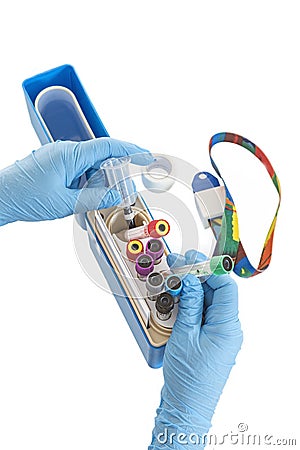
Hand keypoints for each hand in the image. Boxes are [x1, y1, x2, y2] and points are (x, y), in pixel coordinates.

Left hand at [0, 138, 152, 225]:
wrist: (0, 198)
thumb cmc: (24, 198)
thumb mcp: (66, 203)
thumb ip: (95, 198)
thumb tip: (118, 195)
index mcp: (70, 154)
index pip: (108, 146)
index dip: (131, 150)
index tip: (146, 156)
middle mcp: (65, 151)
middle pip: (100, 158)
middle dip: (110, 176)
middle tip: (113, 194)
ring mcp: (58, 157)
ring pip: (89, 166)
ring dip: (93, 183)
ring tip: (82, 200)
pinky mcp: (54, 164)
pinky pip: (77, 170)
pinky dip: (83, 183)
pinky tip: (76, 197)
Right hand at [149, 250, 242, 448]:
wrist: (185, 406)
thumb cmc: (189, 379)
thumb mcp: (185, 336)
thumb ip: (189, 305)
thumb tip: (191, 280)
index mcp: (228, 327)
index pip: (226, 287)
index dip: (209, 270)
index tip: (192, 261)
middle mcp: (226, 328)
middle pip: (215, 292)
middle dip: (196, 277)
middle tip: (177, 265)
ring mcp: (217, 334)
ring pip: (206, 302)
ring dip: (189, 290)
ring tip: (172, 281)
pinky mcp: (206, 338)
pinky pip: (200, 314)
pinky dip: (187, 305)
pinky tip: (174, 300)